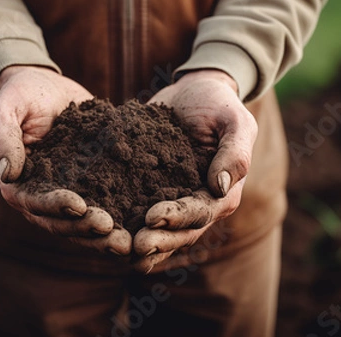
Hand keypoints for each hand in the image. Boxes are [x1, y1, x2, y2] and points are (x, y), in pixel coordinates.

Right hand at [0, 65, 130, 255]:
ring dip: (104, 236)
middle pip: (62, 222)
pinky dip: (121, 217)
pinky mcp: (91, 186)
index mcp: (18, 184)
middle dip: (85, 229)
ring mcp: (67, 194)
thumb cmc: (20, 96)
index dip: (56, 208)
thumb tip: (7, 172)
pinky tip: (141, 224)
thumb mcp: (6, 109)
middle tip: (112, 232)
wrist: (46, 88)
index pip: (34, 203)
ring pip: (83, 224)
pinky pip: (104, 206)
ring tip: (128, 242)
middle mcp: (41, 197)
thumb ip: (2, 138)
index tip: (79, 207)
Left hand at [133, 69, 257, 271]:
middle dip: (158, 241)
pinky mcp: (152, 194)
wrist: (194, 93)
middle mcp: (200, 206)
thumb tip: (219, 187)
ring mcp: (175, 203)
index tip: (152, 217)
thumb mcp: (235, 122)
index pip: (201, 212)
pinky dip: (126, 228)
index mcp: (222, 194)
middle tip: (135, 246)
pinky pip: (139, 216)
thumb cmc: (219, 105)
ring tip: (118, 248)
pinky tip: (105, 234)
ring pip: (161, 233)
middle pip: (180, 233)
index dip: (178, 218)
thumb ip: (234, 153)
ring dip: (142, 244)